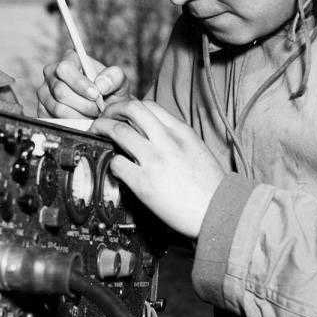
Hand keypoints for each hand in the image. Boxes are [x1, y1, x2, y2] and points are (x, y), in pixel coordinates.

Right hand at [37, 52, 127, 118]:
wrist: (106, 111)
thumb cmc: (110, 93)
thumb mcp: (119, 82)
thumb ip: (114, 78)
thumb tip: (99, 85)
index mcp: (69, 60)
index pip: (65, 69)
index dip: (79, 83)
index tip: (95, 94)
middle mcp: (52, 74)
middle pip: (60, 91)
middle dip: (83, 104)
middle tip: (99, 110)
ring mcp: (44, 93)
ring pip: (57, 108)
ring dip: (79, 116)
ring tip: (93, 116)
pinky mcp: (42, 111)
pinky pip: (53, 120)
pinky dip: (72, 124)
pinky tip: (83, 122)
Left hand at [90, 100, 225, 239]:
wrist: (220, 211)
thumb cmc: (210, 186)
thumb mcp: (196, 149)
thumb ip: (174, 138)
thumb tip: (151, 133)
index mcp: (181, 132)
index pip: (149, 105)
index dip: (129, 106)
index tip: (120, 113)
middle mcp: (167, 141)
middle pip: (131, 109)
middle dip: (111, 109)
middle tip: (103, 118)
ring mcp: (154, 160)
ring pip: (118, 131)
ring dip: (102, 129)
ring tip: (97, 134)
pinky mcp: (144, 183)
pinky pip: (117, 164)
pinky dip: (111, 163)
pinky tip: (114, 168)